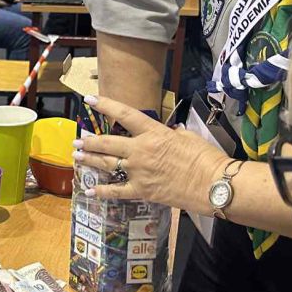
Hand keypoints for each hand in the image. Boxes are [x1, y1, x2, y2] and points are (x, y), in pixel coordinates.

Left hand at [73, 96, 227, 211]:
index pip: (124, 115)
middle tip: (77, 141)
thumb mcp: (189, 137)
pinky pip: (117, 191)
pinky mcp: (142, 191)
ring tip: (76, 157)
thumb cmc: (207, 158)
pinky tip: (89, 191)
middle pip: (108, 143)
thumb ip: (174, 134)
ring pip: (107, 164)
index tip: (89, 100)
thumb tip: (171, 131)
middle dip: (89, 142)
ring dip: (90, 160)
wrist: (215, 184)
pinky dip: (101, 192)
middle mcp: (141, 151)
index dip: (105, 105)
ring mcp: (139, 171)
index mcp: (154, 133)